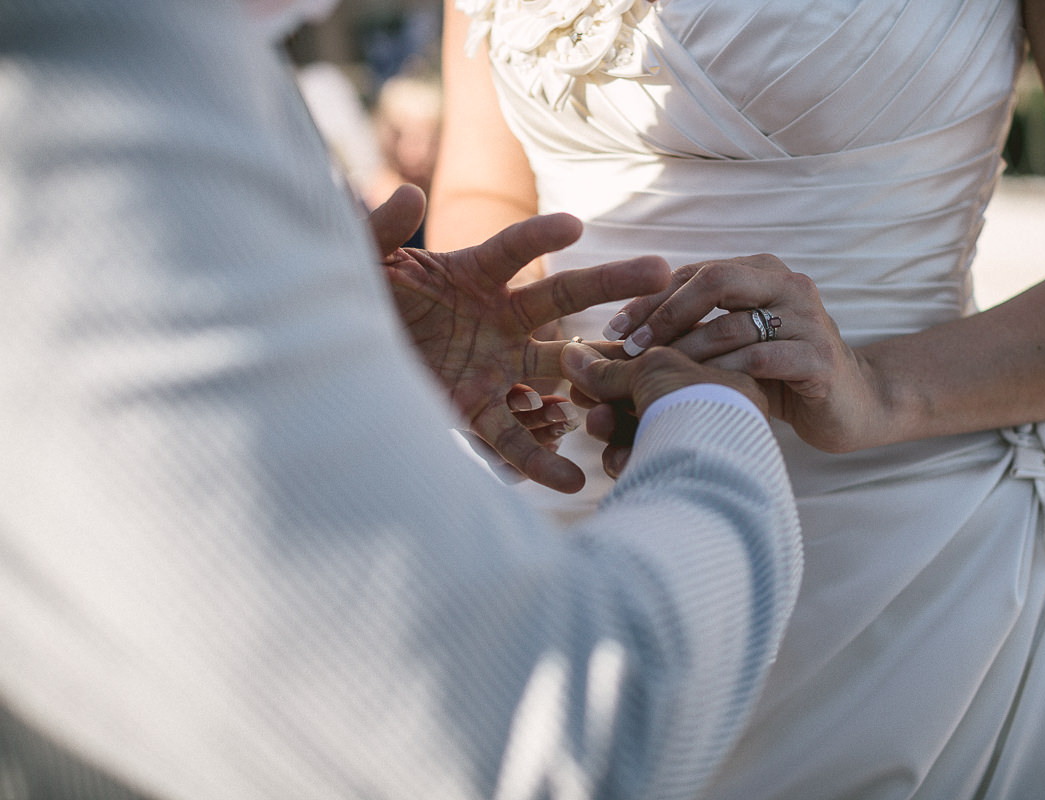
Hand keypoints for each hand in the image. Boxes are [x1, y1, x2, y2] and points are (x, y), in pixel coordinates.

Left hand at [369, 186, 670, 490]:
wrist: (342, 355)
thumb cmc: (358, 296)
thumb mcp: (362, 261)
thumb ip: (378, 228)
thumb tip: (410, 192)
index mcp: (473, 273)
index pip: (514, 250)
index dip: (541, 237)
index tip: (575, 226)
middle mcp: (499, 316)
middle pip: (564, 297)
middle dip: (612, 283)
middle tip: (662, 271)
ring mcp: (497, 364)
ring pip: (560, 369)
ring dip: (598, 373)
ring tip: (642, 377)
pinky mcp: (479, 408)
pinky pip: (516, 436)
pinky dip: (541, 460)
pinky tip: (573, 483)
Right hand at [562, 342, 768, 477]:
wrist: (712, 469)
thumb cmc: (697, 403)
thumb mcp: (652, 368)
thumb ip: (610, 367)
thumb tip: (569, 354)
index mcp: (728, 375)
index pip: (668, 364)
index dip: (626, 363)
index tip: (591, 366)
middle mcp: (720, 412)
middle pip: (651, 399)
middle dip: (612, 398)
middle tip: (582, 395)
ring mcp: (703, 448)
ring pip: (645, 432)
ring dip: (613, 426)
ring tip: (599, 424)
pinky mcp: (685, 480)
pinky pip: (648, 462)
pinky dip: (628, 459)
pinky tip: (621, 460)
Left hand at [600, 255, 885, 452]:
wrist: (851, 405)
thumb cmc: (780, 375)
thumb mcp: (735, 344)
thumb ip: (696, 328)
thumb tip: (624, 334)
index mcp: (762, 272)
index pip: (696, 272)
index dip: (651, 298)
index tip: (614, 329)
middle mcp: (788, 285)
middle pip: (715, 280)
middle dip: (666, 314)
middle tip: (633, 349)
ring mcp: (808, 319)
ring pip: (734, 324)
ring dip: (689, 353)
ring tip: (658, 378)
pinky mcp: (820, 358)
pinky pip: (763, 360)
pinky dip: (726, 376)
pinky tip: (702, 394)